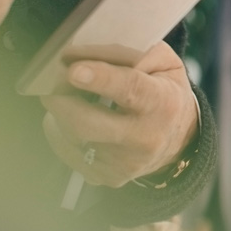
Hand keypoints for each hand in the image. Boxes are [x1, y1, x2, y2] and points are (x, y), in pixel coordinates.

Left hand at [40, 42, 199, 187]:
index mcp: (162, 103)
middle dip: (62, 101)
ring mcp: (125, 163)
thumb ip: (129, 53)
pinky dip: (60, 132)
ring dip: (59, 114)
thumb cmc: (166, 93)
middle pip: (89, 124)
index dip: (100, 79)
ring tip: (62, 96)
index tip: (72, 69)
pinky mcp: (108, 178)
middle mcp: (145, 138)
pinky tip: (67, 119)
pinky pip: (69, 154)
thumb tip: (81, 54)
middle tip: (50, 81)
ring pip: (74, 138)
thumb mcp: (163, 63)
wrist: (180, 141)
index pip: (130, 90)